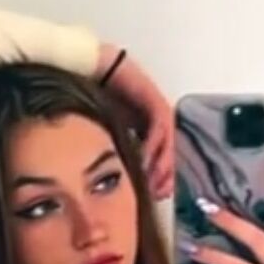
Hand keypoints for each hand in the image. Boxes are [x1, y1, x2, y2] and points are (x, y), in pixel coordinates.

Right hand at [98, 46, 174, 200]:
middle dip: (167, 175)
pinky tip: (144, 158)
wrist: (92, 68)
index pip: (162, 157)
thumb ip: (115, 151)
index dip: (161, 178)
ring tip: (154, 181)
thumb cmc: (96, 99)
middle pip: (170, 151)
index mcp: (147, 128)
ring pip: (169, 141)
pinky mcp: (154, 99)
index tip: (156, 195)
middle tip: (160, 193)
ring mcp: (157, 109)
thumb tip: (114, 179)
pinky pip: (160, 125)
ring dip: (163, 163)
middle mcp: (156, 120)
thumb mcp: (107, 133)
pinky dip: (154, 143)